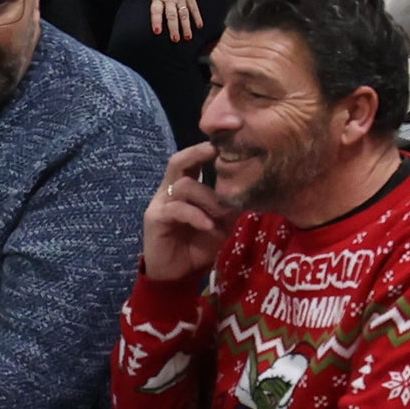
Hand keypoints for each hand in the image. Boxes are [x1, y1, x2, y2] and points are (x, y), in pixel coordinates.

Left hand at [138, 0, 202, 41]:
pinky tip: (199, 26)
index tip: (157, 31)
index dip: (156, 20)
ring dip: (186, 26)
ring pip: (184, 14)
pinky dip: (197, 17)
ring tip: (187, 37)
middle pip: (172, 15)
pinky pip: (194, 9)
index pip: (156, 10)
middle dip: (173, 28)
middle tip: (174, 39)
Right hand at [144, 143, 233, 280]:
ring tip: (223, 213)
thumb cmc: (200, 244)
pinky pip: (176, 209)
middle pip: (179, 161)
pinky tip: (209, 225)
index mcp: (186, 185)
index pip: (194, 158)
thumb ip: (232, 205)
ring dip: (208, 198)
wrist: (178, 274)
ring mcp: (160, 203)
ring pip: (184, 186)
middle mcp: (170, 189)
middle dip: (199, 153)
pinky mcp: (155, 219)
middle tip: (218, 150)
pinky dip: (196, 215)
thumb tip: (254, 188)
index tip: (229, 134)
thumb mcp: (223, 223)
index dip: (208, 146)